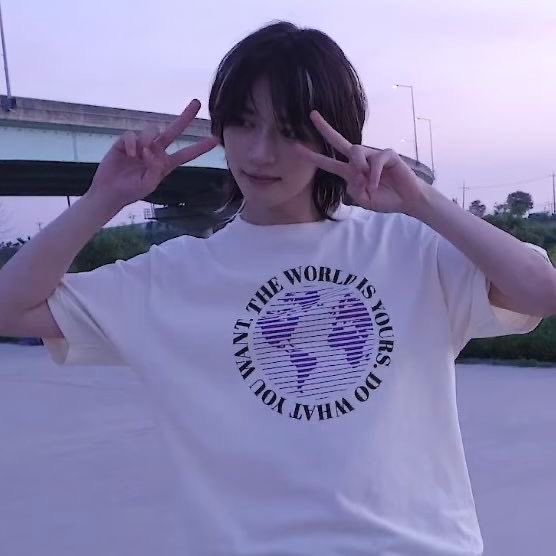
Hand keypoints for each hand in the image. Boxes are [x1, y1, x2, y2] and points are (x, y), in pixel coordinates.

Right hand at [88, 99, 218, 208]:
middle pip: (173, 130)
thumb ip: (155, 169)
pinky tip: (128, 154)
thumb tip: (153, 151)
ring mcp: (141, 145)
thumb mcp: (148, 185)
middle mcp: (156, 151)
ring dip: (147, 140)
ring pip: (151, 131)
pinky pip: (131, 135)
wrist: (110, 191)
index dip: (200, 148)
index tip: (215, 140)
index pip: (186, 154)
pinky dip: (131, 143)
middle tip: (197, 102)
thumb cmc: (131, 190)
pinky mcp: (125, 142)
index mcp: (165, 164)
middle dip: (185, 117)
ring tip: (140, 154)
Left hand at [295, 111, 427, 215]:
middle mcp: (359, 160)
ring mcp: (373, 155)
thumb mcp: (363, 199)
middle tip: (311, 115)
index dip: (312, 157)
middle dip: (325, 128)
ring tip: (366, 184)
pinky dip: (373, 174)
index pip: (328, 162)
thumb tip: (356, 173)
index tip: (295, 148)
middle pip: (339, 140)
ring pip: (356, 151)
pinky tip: (375, 183)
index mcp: (350, 171)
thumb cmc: (385, 199)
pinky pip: (375, 159)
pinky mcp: (387, 154)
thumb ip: (354, 188)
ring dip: (358, 168)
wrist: (407, 201)